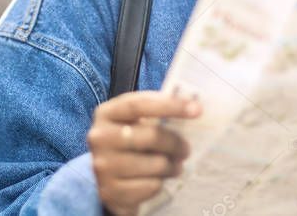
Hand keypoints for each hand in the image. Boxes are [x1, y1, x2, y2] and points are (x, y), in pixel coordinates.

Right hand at [87, 90, 201, 215]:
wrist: (108, 175)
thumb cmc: (130, 141)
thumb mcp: (135, 121)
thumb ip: (156, 111)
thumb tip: (192, 105)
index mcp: (106, 113)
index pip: (139, 105)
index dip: (170, 105)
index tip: (197, 109)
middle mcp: (99, 137)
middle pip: (151, 136)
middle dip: (176, 143)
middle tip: (186, 149)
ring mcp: (103, 166)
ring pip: (155, 165)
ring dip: (172, 166)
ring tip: (175, 166)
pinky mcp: (111, 191)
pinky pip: (151, 186)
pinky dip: (160, 183)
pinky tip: (158, 179)